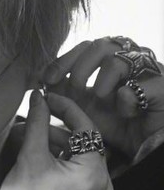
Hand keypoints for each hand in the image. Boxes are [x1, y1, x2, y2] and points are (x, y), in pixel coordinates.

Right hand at [0, 90, 112, 189]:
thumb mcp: (31, 156)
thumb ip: (38, 122)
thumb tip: (39, 98)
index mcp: (93, 173)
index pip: (86, 128)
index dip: (66, 108)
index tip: (48, 97)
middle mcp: (102, 184)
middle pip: (84, 142)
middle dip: (58, 128)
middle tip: (37, 115)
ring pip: (80, 155)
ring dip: (57, 142)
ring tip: (31, 135)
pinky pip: (78, 169)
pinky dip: (62, 158)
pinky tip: (41, 151)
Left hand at [42, 37, 163, 158]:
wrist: (145, 144)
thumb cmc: (116, 124)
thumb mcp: (84, 110)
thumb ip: (64, 94)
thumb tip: (38, 82)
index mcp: (111, 60)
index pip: (85, 47)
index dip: (64, 60)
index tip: (47, 79)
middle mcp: (131, 59)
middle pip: (101, 45)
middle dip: (80, 68)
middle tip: (73, 89)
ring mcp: (150, 70)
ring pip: (119, 60)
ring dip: (102, 82)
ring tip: (101, 99)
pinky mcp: (163, 87)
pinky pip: (141, 85)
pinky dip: (128, 98)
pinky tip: (125, 112)